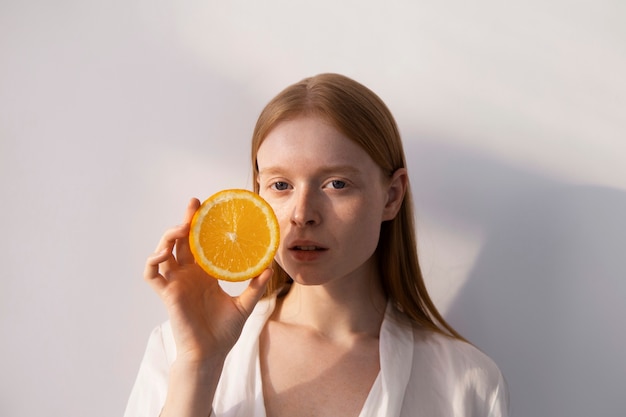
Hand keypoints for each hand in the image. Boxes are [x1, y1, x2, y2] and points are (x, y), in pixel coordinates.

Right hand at [143, 198, 271, 363]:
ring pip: (164, 252)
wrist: (211, 354)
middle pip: (182, 241)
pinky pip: (151, 274)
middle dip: (185, 221)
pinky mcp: (167, 295)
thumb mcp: (244, 305)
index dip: (202, 226)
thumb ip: (255, 287)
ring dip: (168, 237)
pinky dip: (153, 261)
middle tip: (194, 204)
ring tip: (181, 228)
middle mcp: (188, 275)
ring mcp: (176, 283)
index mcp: (205, 274)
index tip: (210, 208)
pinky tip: (163, 253)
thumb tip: (270, 268)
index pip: (200, 243)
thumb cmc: (224, 332)